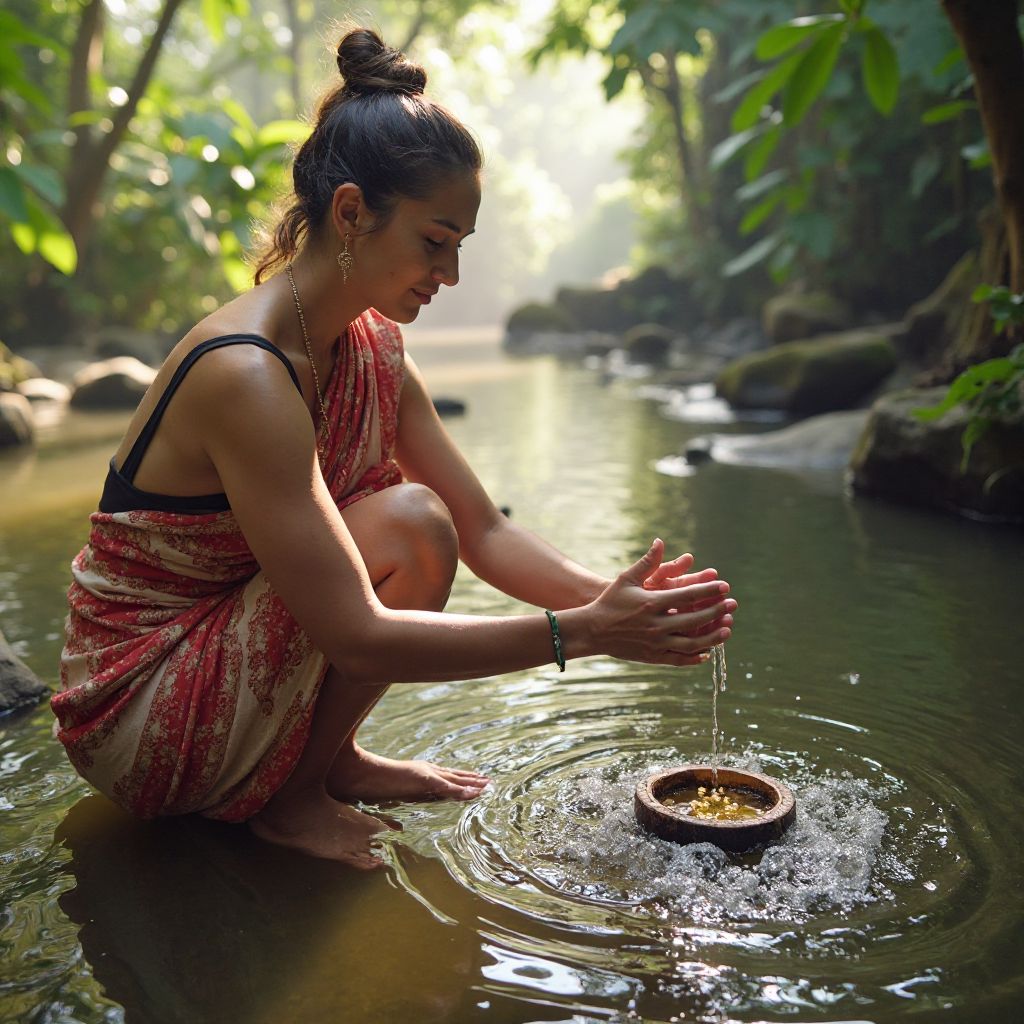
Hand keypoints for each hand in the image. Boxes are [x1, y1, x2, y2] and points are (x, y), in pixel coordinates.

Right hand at [587, 539, 736, 666]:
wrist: (592, 630)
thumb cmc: (610, 601)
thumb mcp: (626, 579)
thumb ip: (647, 562)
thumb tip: (660, 542)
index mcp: (652, 603)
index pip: (689, 595)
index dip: (709, 590)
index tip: (725, 586)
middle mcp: (657, 624)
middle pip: (695, 619)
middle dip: (716, 611)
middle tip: (732, 605)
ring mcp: (656, 642)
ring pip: (692, 643)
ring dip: (713, 637)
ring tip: (727, 629)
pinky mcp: (653, 656)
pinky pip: (679, 659)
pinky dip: (695, 657)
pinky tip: (707, 651)